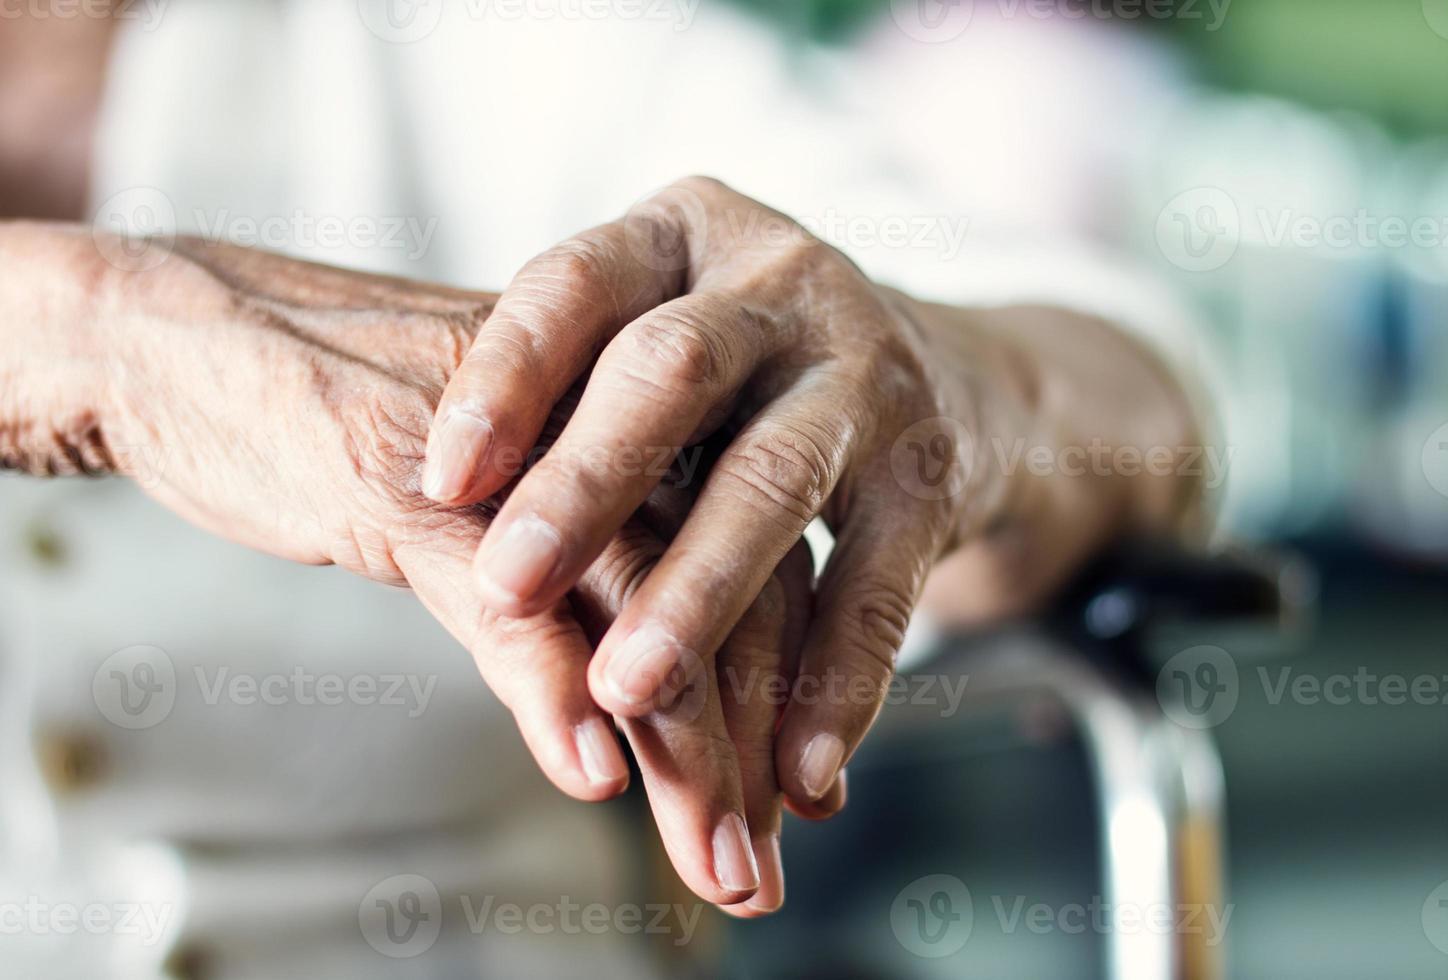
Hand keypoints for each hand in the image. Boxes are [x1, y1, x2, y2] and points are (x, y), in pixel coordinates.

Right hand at [46, 229, 830, 911]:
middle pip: (723, 596)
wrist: (189, 342)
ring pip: (635, 608)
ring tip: (711, 859)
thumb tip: (633, 720)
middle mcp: (603, 425)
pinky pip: (503, 596)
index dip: (791, 695)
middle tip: (754, 872)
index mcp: (639, 424)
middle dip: (749, 751)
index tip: (801, 806)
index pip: (761, 564)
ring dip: (682, 751)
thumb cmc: (352, 431)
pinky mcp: (408, 477)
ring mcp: (511, 450)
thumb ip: (569, 584)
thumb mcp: (494, 513)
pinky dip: (551, 690)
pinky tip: (589, 770)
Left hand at [422, 177, 993, 807]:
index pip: (577, 283)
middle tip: (505, 587)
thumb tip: (429, 508)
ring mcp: (869, 372)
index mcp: (685, 236)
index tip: (439, 481)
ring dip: (698, 593)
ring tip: (628, 691)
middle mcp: (781, 282)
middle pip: (673, 371)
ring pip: (773, 480)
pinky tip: (796, 768)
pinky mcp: (933, 470)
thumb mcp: (662, 331)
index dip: (506, 377)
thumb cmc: (749, 373)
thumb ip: (571, 392)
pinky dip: (837, 681)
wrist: (955, 381)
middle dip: (586, 483)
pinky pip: (882, 583)